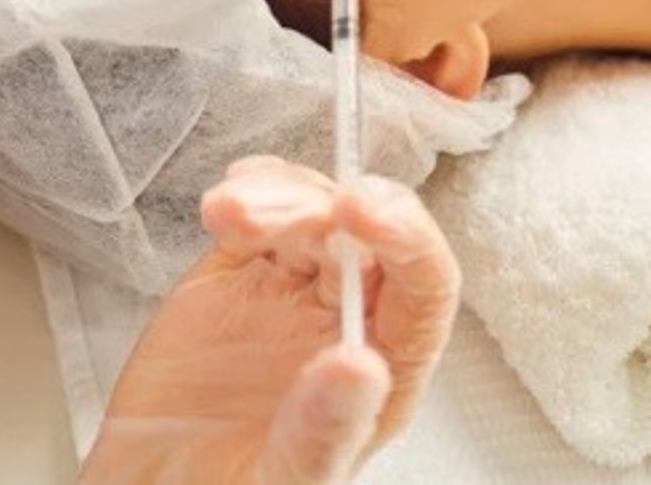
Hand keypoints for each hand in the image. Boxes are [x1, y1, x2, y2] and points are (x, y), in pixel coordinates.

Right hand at [81, 158, 461, 484]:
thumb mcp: (282, 483)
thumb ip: (322, 432)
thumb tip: (363, 364)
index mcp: (382, 372)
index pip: (425, 287)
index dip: (407, 239)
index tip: (363, 213)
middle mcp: (346, 321)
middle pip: (370, 234)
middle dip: (334, 206)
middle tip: (288, 212)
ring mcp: (291, 292)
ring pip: (312, 213)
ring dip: (279, 198)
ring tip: (231, 215)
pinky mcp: (237, 273)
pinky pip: (257, 214)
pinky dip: (247, 195)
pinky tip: (224, 207)